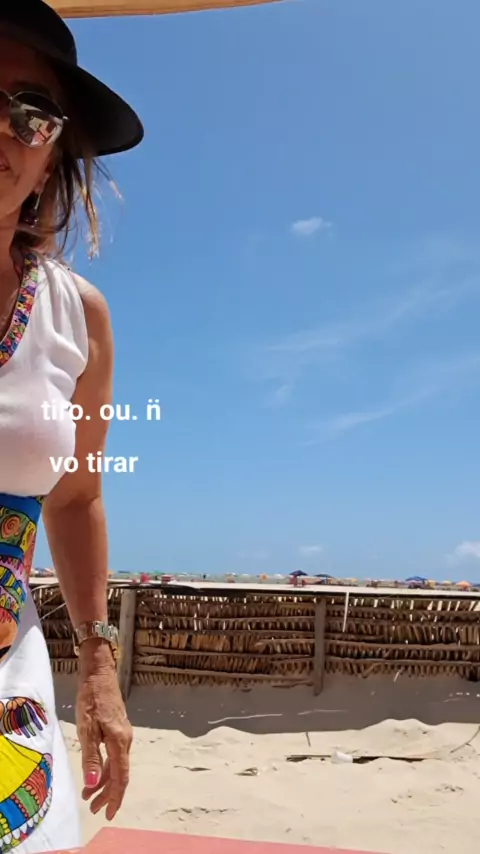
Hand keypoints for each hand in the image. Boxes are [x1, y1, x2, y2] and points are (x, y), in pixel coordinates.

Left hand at [76, 640, 132, 820]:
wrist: (100, 673)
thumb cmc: (91, 699)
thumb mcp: (86, 728)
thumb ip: (90, 756)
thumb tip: (92, 783)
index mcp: (118, 742)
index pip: (120, 777)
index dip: (115, 797)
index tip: (108, 813)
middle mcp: (125, 740)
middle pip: (120, 774)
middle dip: (107, 793)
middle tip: (93, 808)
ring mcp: (123, 734)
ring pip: (117, 765)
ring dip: (104, 781)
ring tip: (89, 794)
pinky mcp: (118, 729)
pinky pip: (115, 755)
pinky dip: (105, 767)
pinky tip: (95, 771)